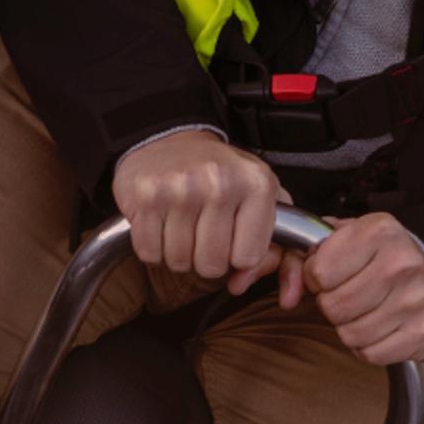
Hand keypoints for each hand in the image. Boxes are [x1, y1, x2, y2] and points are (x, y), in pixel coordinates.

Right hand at [111, 130, 283, 294]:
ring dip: (178, 254)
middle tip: (203, 235)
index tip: (232, 240)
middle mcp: (219, 183)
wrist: (170, 139)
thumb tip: (260, 284)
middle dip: (205, 259)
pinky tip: (162, 224)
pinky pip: (149, 252)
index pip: (248, 258)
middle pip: (211, 265)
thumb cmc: (219, 172)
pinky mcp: (146, 196)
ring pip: (178, 262)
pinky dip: (153, 247)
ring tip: (182, 226)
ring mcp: (180, 189)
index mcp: (256, 184)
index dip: (237, 256)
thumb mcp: (261, 190)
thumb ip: (278, 237)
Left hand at [301, 213, 423, 365]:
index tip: (328, 275)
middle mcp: (401, 263)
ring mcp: (416, 300)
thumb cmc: (380, 257)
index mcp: (379, 232)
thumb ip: (305, 254)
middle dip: (331, 305)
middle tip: (345, 295)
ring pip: (350, 334)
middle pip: (334, 306)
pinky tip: (378, 326)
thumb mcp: (346, 238)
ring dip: (349, 327)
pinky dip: (368, 346)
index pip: (319, 271)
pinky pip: (371, 354)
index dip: (315, 278)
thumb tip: (288, 292)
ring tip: (363, 310)